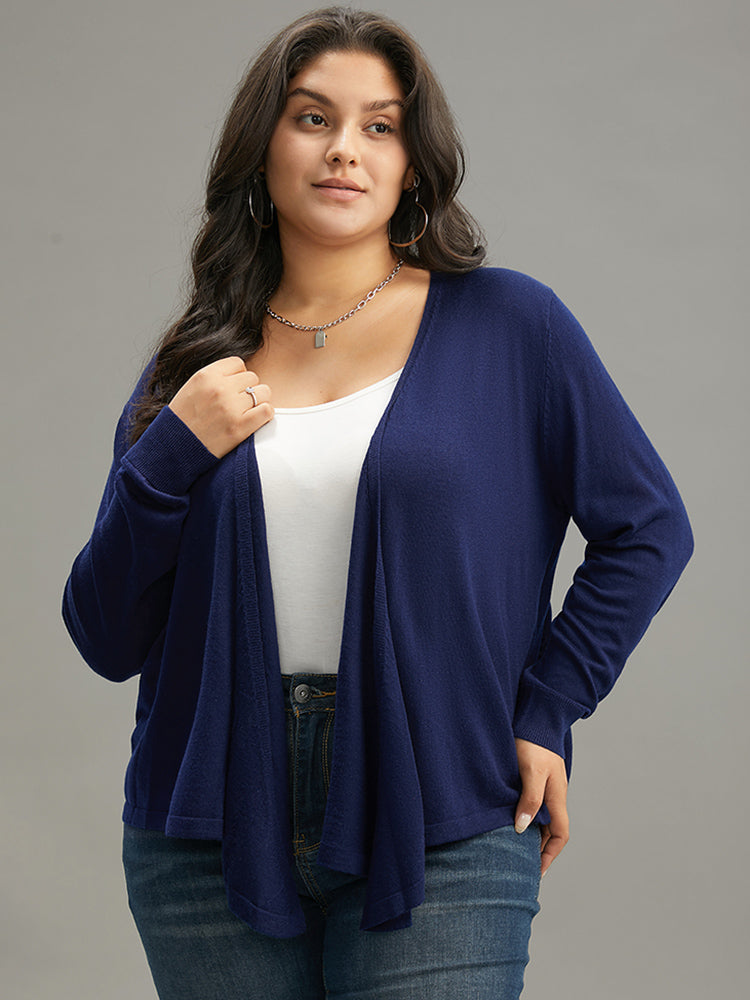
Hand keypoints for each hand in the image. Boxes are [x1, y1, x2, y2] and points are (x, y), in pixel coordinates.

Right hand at [168, 357, 272, 457]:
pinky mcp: (240, 427)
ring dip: (258, 402)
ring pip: (263, 392)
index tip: (233, 388)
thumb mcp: (192, 388)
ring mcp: (230, 407)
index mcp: (206, 375)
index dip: (237, 376)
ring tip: (246, 412)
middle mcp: (219, 388)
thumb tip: (241, 375)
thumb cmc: (183, 420)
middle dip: (247, 389)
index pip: (238, 363)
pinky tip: (254, 420)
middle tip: (238, 403)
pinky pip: (267, 410)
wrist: (174, 448)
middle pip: (252, 377)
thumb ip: (215, 377)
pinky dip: (264, 414)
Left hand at [513, 737, 568, 876]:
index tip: (536, 873)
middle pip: (550, 831)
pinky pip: (531, 806)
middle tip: (521, 868)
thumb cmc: (533, 742)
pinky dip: (523, 819)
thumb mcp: (531, 771)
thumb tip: (522, 828)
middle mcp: (553, 795)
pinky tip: (509, 823)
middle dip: (539, 851)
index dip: (549, 855)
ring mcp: (544, 787)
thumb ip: (530, 799)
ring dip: (530, 835)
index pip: (560, 835)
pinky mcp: (532, 779)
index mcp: (556, 796)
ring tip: (512, 852)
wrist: (533, 716)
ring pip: (540, 820)